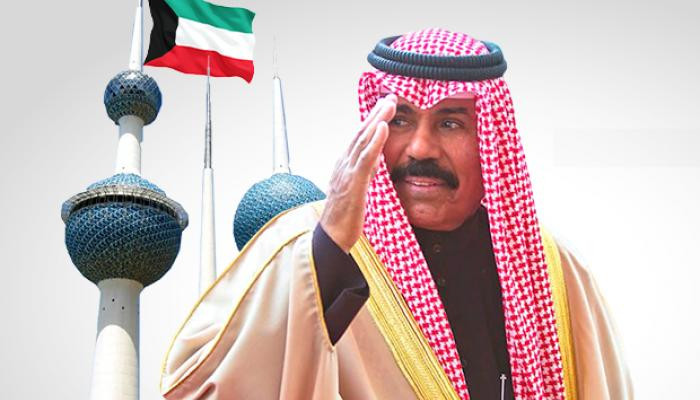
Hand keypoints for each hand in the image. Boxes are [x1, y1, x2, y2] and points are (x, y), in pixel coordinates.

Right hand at [320, 95, 397, 252]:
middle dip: (375, 114)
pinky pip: (365, 159)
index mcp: (344, 168)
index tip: (384, 107)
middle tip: (390, 97)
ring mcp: (347, 174)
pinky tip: (383, 127)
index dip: (371, 122)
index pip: (358, 140)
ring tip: (389, 104)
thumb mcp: (356, 192)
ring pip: (362, 141)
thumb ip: (363, 175)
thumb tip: (374, 163)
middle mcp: (343, 166)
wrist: (330, 241)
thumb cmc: (343, 220)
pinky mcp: (353, 185)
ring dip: (376, 120)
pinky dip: (374, 141)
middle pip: (360, 134)